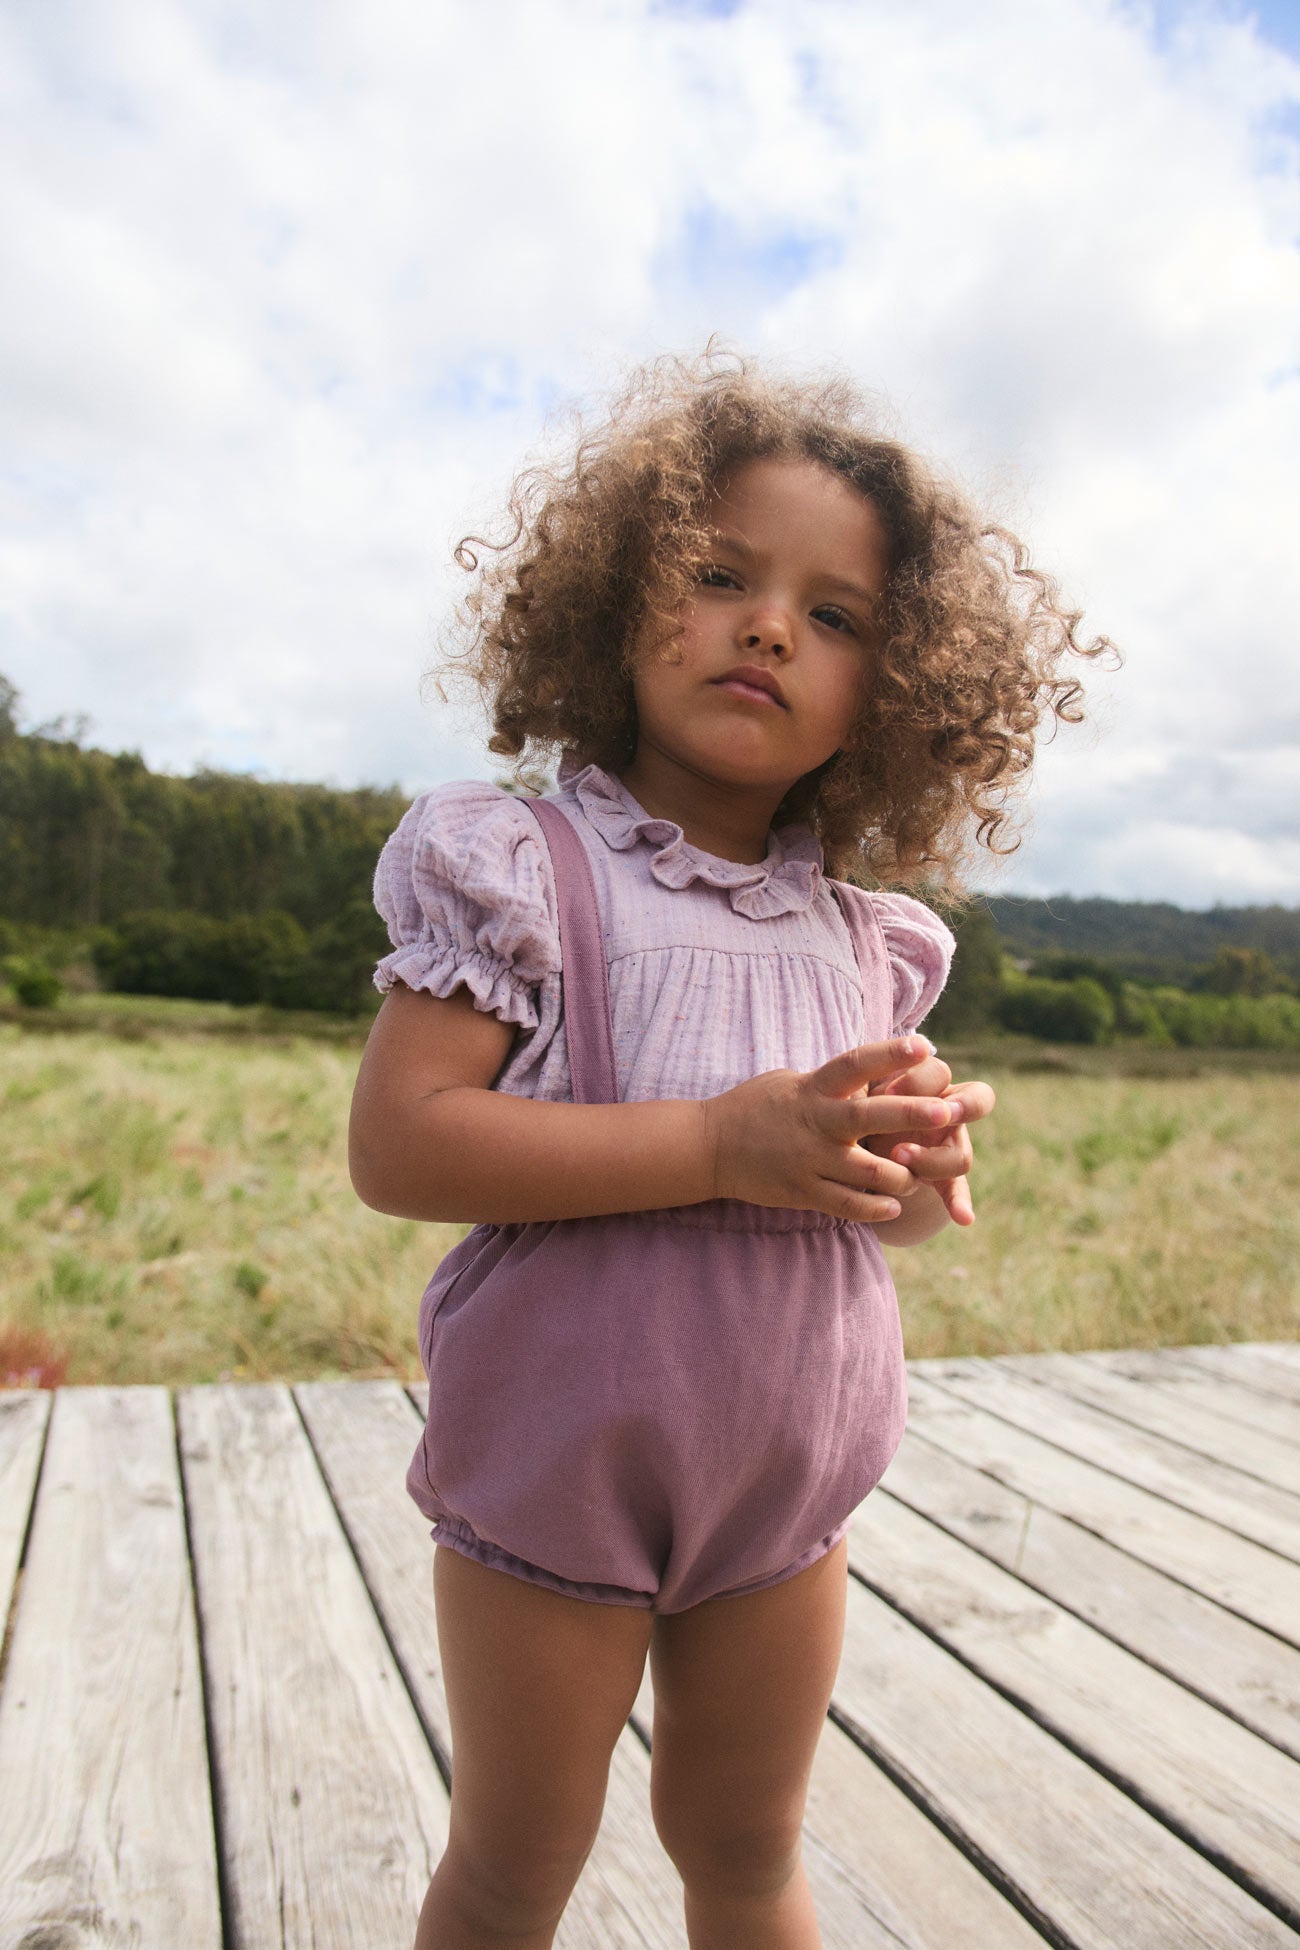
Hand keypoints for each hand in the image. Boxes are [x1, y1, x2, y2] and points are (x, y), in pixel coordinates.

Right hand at [704, 1036, 964, 1222]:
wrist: (710, 1147)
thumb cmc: (755, 1107)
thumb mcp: (790, 1081)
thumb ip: (830, 1080)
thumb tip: (872, 1068)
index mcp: (814, 1089)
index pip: (855, 1063)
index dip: (890, 1053)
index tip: (924, 1045)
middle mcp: (816, 1122)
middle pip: (870, 1115)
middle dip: (911, 1114)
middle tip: (947, 1112)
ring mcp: (810, 1160)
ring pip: (870, 1171)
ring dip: (903, 1174)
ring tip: (920, 1175)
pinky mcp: (803, 1192)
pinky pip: (848, 1205)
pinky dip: (875, 1208)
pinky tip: (894, 1207)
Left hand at [864, 1048, 994, 1225]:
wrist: (854, 1136)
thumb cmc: (856, 1103)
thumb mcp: (861, 1088)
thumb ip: (871, 1085)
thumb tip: (878, 1089)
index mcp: (926, 1083)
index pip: (940, 1072)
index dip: (919, 1080)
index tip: (887, 1093)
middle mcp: (946, 1112)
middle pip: (976, 1102)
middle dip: (962, 1107)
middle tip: (941, 1113)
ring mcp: (947, 1146)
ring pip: (960, 1154)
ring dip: (932, 1158)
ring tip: (900, 1158)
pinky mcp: (941, 1178)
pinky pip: (956, 1190)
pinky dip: (960, 1204)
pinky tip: (963, 1217)